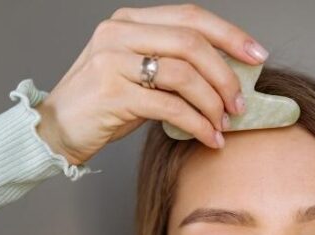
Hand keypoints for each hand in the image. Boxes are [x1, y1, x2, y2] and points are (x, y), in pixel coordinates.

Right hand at [34, 3, 268, 165]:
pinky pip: (170, 106)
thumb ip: (171, 65)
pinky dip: (197, 124)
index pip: (190, 17)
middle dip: (225, 75)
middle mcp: (120, 33)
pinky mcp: (113, 93)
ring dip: (213, 103)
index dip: (230, 35)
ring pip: (184, 74)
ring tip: (224, 125)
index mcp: (129, 21)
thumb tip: (225, 77)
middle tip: (240, 104)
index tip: (258, 56)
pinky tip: (208, 138)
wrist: (56, 129)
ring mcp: (113, 61)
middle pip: (192, 43)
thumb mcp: (136, 73)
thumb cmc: (101, 105)